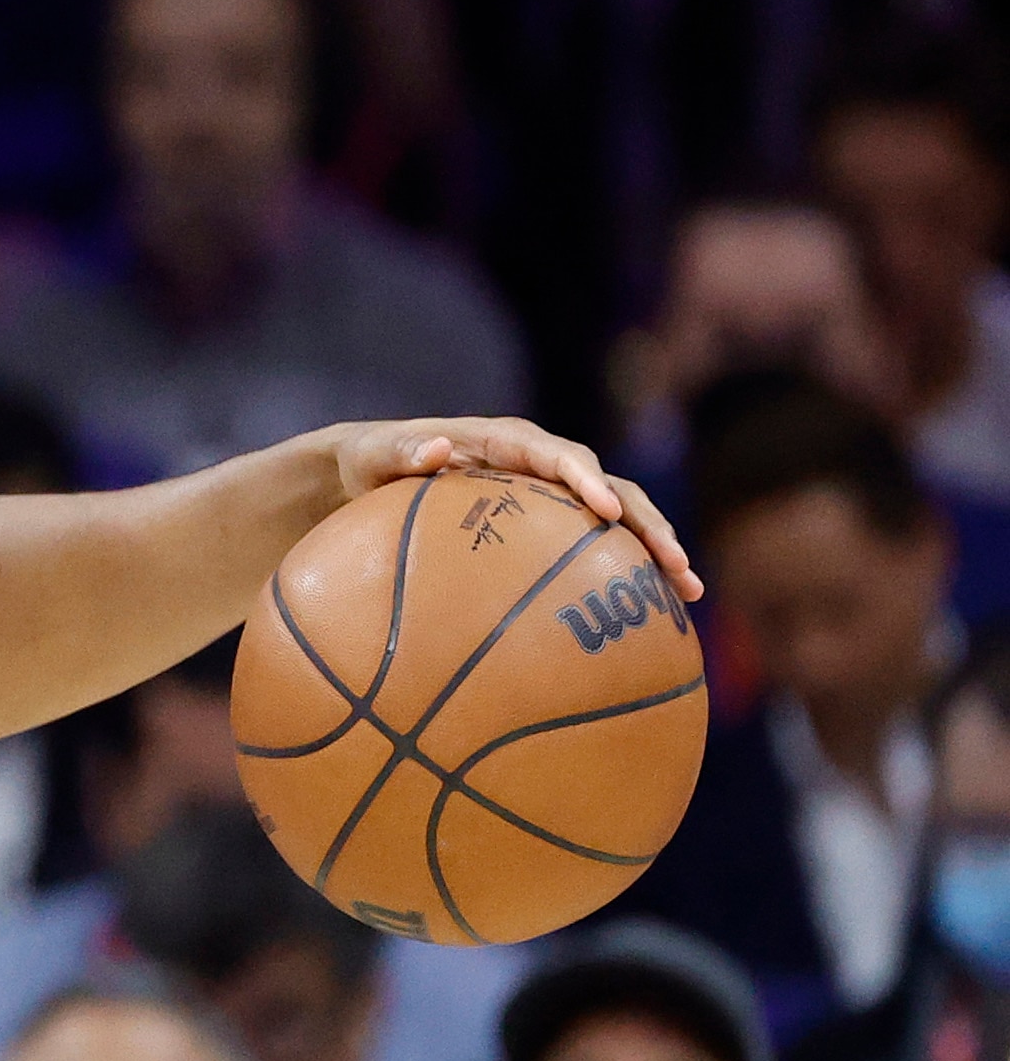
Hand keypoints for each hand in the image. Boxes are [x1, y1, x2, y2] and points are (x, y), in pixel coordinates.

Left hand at [323, 419, 698, 599]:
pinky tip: (650, 617)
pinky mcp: (546, 522)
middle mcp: (538, 464)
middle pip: (609, 489)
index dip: (587, 481)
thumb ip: (403, 451)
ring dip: (655, 551)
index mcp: (504, 442)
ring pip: (617, 518)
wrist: (371, 468)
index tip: (606, 512)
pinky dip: (623, 572)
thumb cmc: (371, 459)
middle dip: (647, 524)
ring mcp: (548, 493)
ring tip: (688, 593)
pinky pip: (593, 546)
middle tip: (676, 565)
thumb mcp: (377, 453)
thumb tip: (437, 449)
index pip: (558, 457)